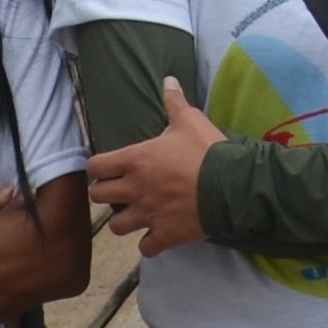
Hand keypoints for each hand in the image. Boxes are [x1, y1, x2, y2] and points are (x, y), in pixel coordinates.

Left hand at [90, 77, 220, 255]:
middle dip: (105, 193)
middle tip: (120, 190)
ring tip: (136, 214)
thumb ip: (174, 102)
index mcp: (135, 160)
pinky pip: (145, 248)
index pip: (95, 166)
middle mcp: (134, 190)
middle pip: (98, 197)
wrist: (232, 186)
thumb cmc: (207, 151)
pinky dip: (149, 243)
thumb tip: (167, 79)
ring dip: (124, 220)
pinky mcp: (164, 235)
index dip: (99, 167)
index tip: (109, 167)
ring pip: (116, 226)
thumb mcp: (191, 121)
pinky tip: (157, 234)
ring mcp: (148, 215)